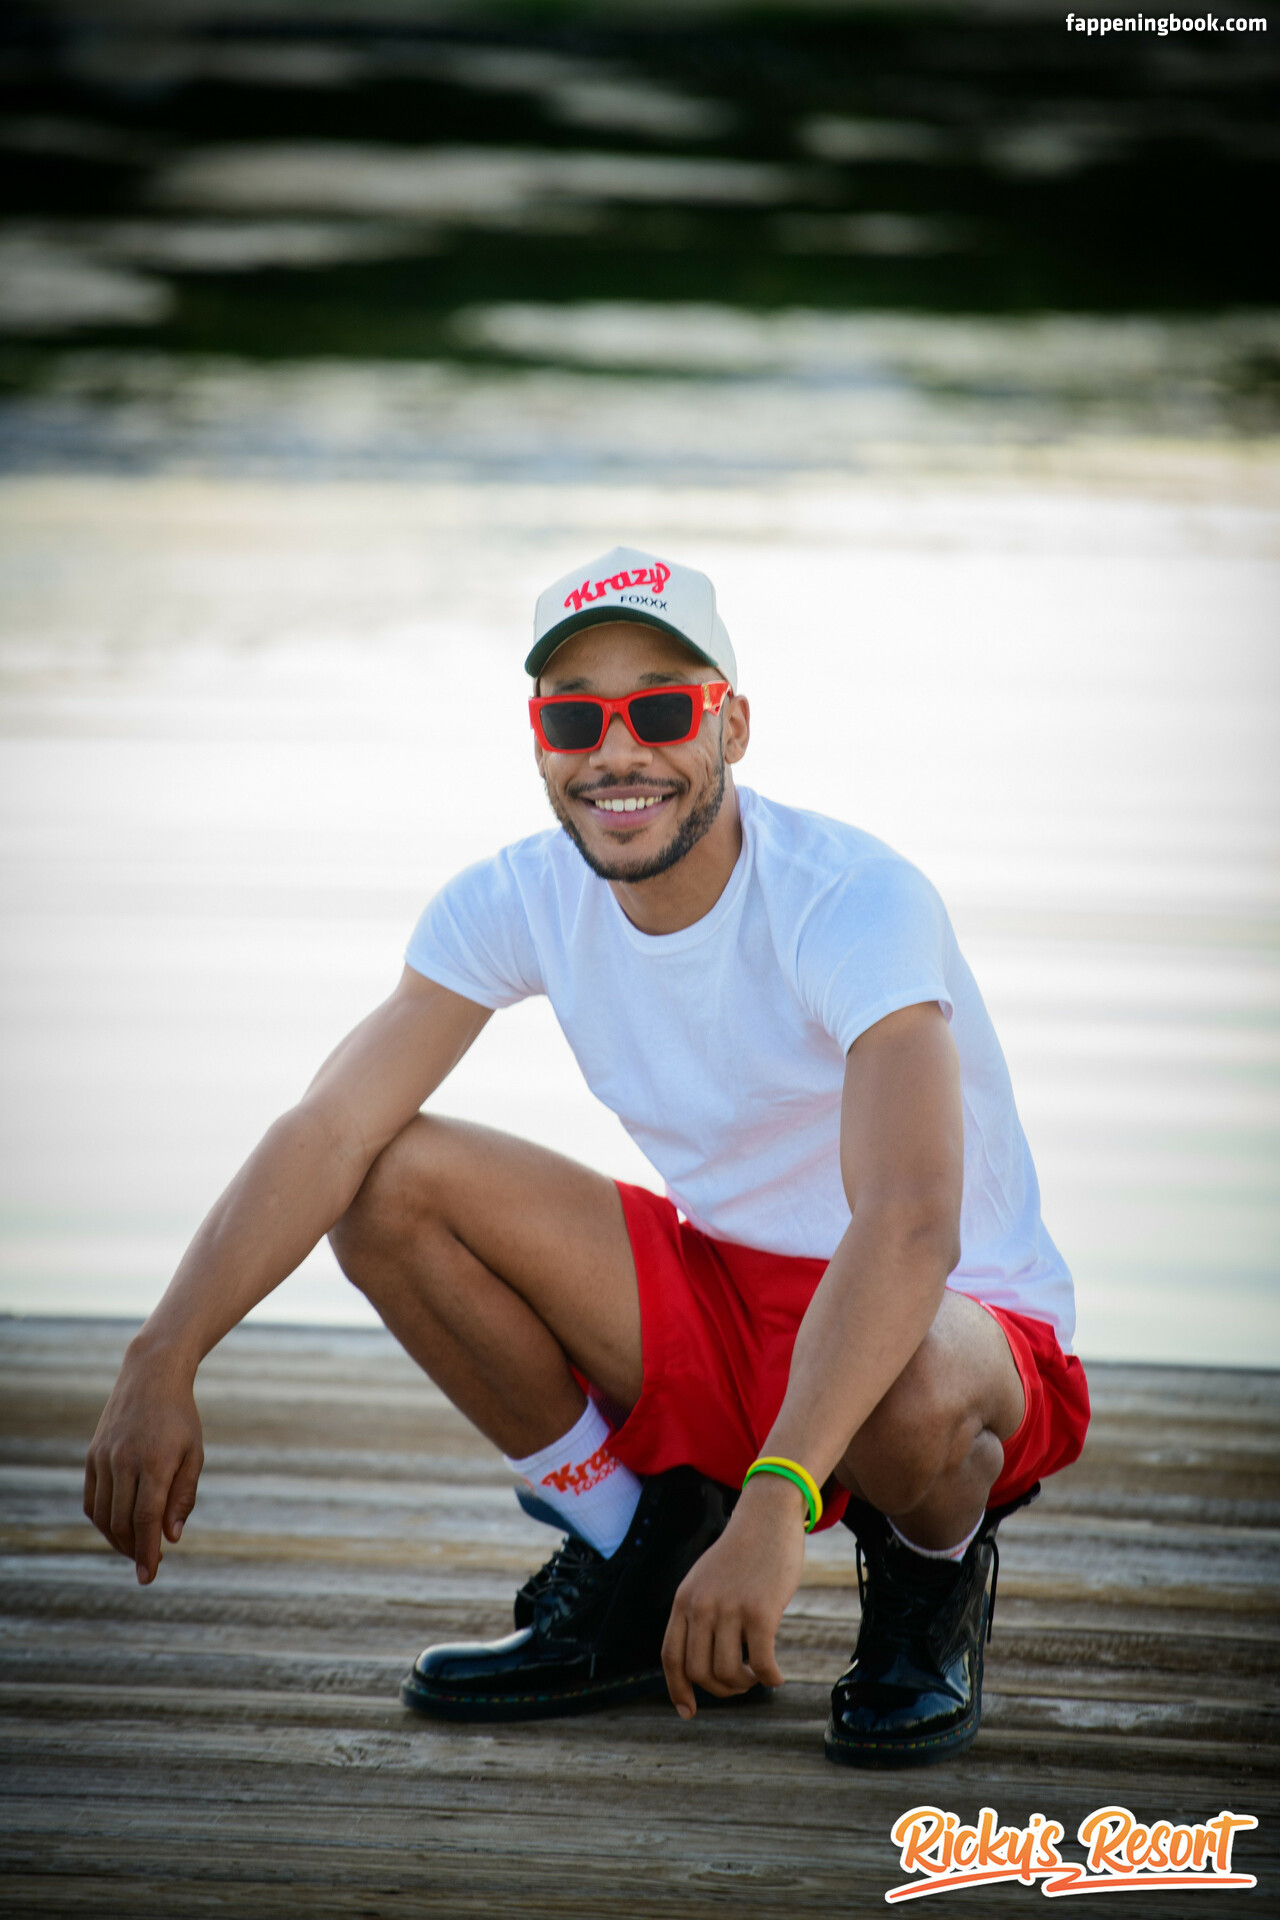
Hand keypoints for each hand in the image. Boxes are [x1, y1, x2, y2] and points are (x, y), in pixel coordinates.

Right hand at [83, 1343, 203, 1584]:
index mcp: (155, 1462)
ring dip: (118, 1540)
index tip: (149, 1577)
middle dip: (135, 1550)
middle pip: (122, 1523)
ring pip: (103, 1516)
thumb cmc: (180, 1418)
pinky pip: (92, 1500)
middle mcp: (125, 1462)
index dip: (147, 1551)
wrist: (151, 1376)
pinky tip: (118, 1527)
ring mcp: (104, 1459)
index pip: (146, 1519)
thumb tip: (171, 1537)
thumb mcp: (195, 1453)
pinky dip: (102, 1521)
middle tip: (149, 1563)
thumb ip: (184, 1496)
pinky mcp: (92, 1456)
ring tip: (137, 1548)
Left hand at [661, 1474, 807, 1718]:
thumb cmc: (741, 1553)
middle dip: (721, 1689)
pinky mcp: (760, 1610)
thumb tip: (702, 1664)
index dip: (677, 1690)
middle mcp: (701, 1606)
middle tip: (741, 1683)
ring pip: (729, 1672)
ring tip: (758, 1675)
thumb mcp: (706, 1580)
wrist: (766, 1516)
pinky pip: (761, 1663)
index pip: (671, 1657)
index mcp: (684, 1600)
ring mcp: (729, 1609)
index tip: (688, 1712)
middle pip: (700, 1672)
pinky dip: (770, 1678)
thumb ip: (699, 1613)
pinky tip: (777, 1676)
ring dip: (745, 1684)